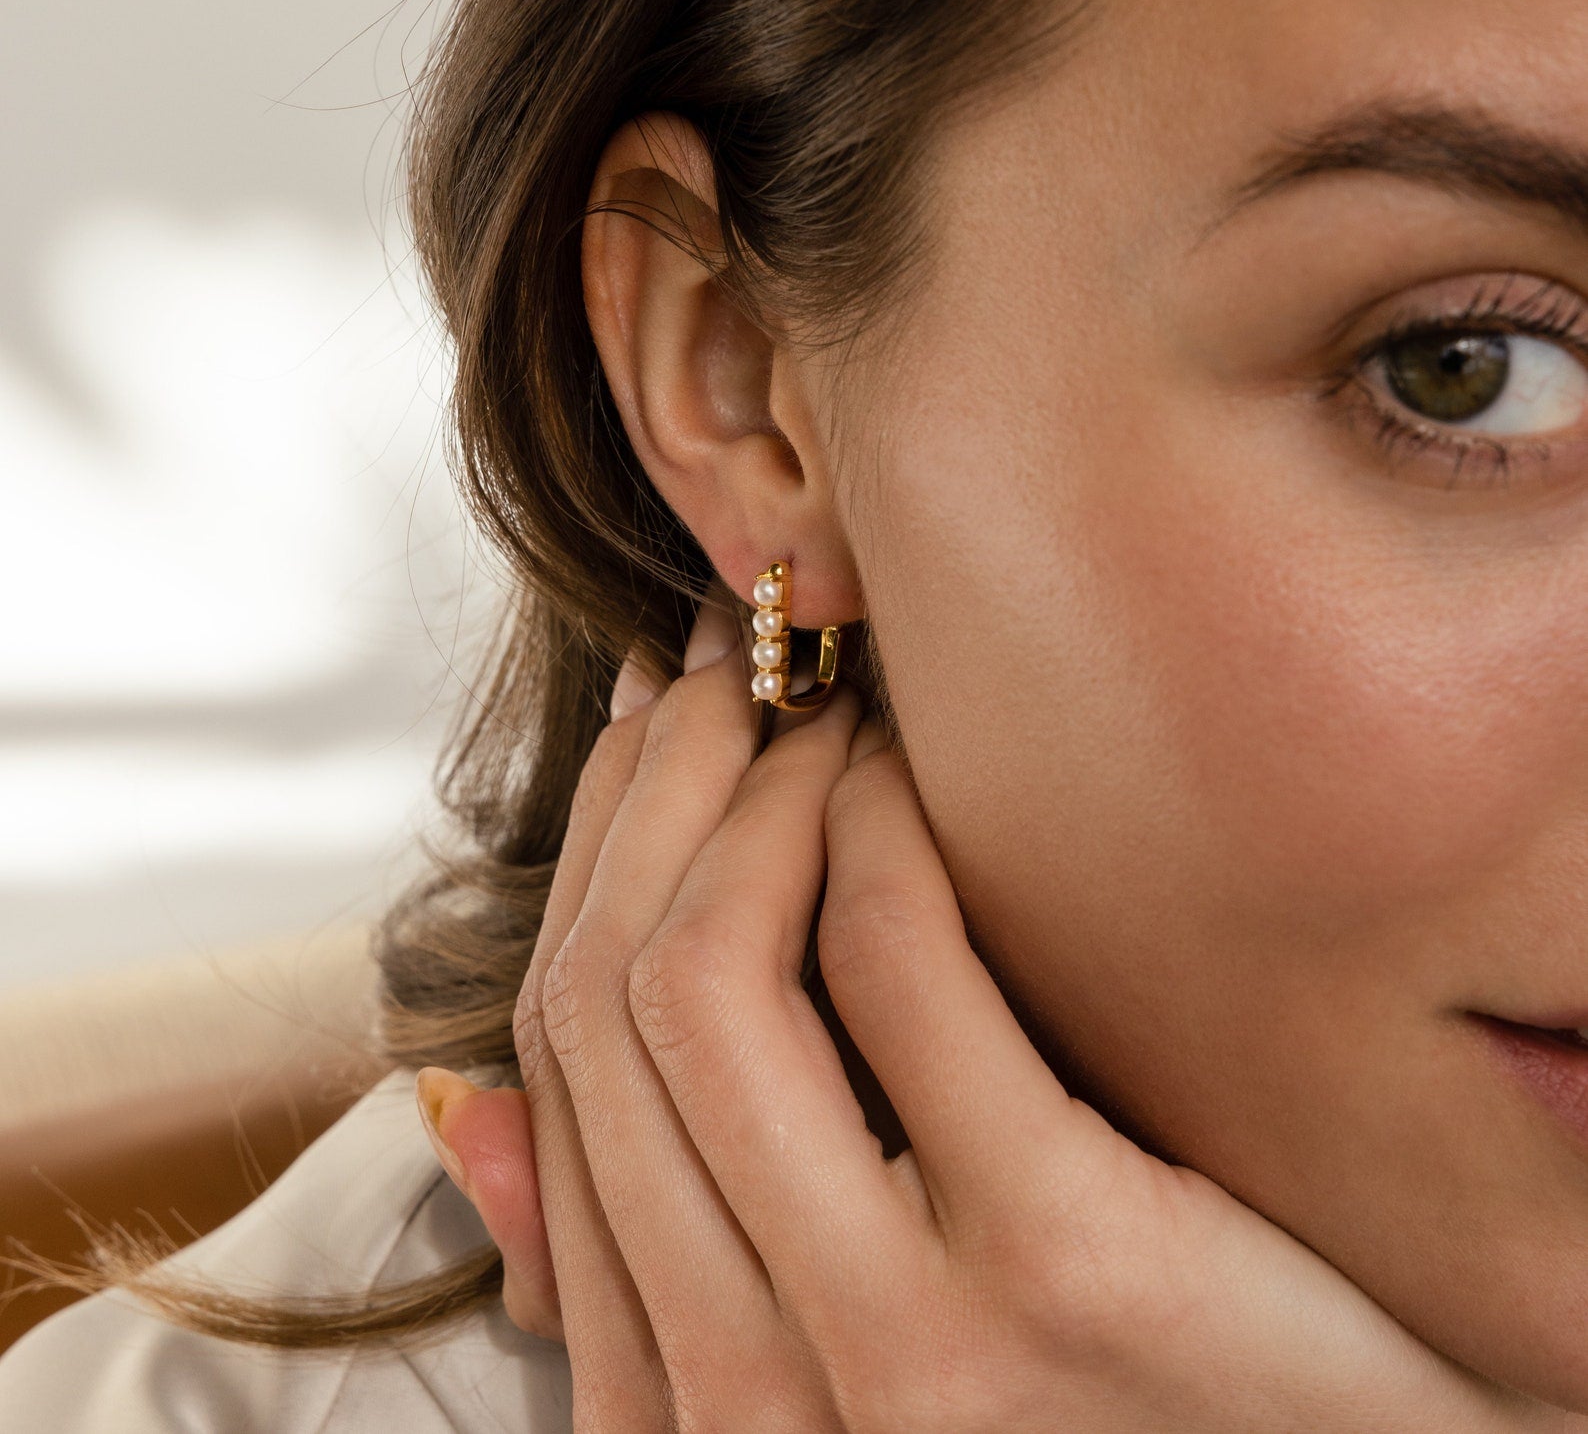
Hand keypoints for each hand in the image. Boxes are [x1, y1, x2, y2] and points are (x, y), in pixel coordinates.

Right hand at [417, 585, 1562, 1431]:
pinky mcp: (1058, 1264)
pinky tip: (905, 772)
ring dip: (755, 785)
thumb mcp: (831, 1361)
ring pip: (712, 971)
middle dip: (654, 788)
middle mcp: (753, 1400)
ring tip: (813, 707)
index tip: (643, 738)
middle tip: (722, 672)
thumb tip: (470, 1107)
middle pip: (610, 1001)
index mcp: (680, 1410)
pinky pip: (895, 957)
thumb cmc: (1093, 1416)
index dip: (583, 865)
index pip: (553, 1076)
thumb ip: (649, 1261)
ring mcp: (899, 1343)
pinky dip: (877, 819)